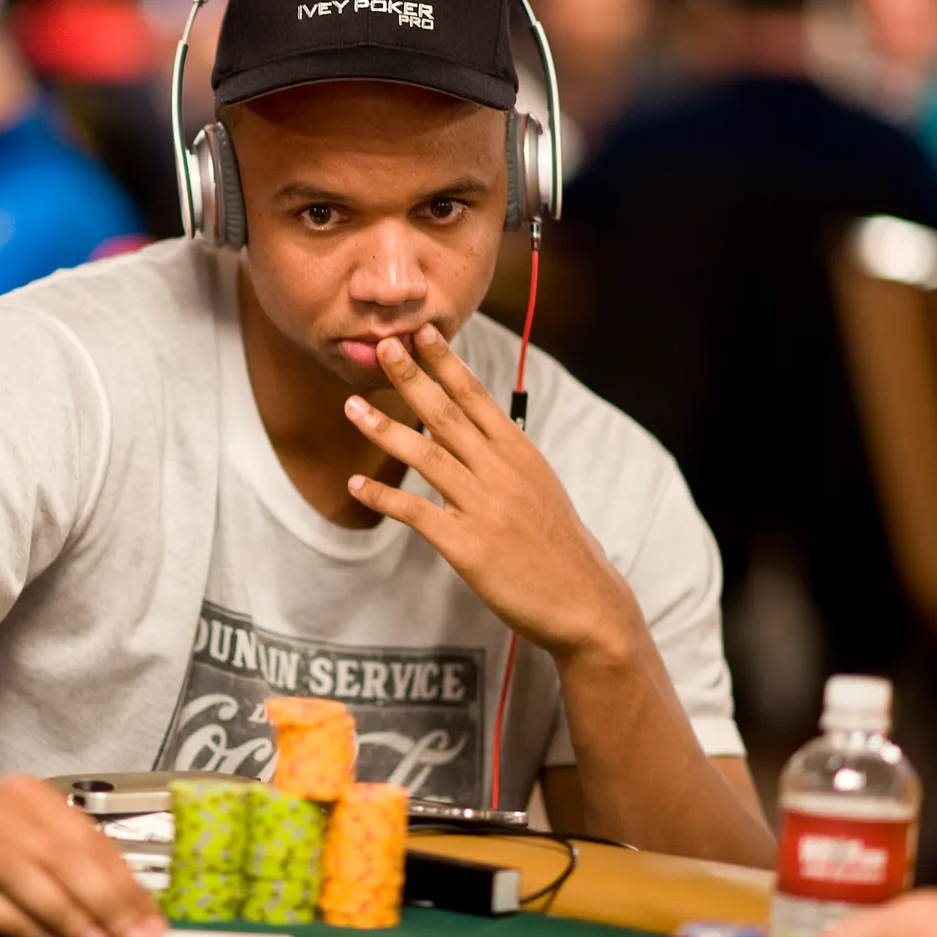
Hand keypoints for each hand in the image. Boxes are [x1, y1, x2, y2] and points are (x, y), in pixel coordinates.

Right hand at [0, 771, 164, 936]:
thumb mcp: (16, 822)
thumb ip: (63, 854)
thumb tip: (122, 903)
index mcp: (32, 796)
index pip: (93, 842)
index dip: (127, 886)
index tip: (151, 922)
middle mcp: (3, 811)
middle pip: (68, 860)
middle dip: (109, 905)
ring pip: (32, 882)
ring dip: (71, 918)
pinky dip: (22, 927)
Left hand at [344, 324, 640, 658]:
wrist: (584, 603)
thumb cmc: (560, 548)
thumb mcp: (541, 489)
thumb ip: (506, 460)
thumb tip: (480, 434)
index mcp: (520, 454)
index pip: (477, 397)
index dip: (447, 364)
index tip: (422, 333)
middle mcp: (501, 473)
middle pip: (447, 415)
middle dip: (412, 377)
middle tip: (382, 346)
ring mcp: (484, 508)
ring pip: (426, 456)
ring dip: (385, 429)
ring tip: (352, 407)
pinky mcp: (468, 546)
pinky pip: (417, 513)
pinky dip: (383, 498)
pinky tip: (357, 484)